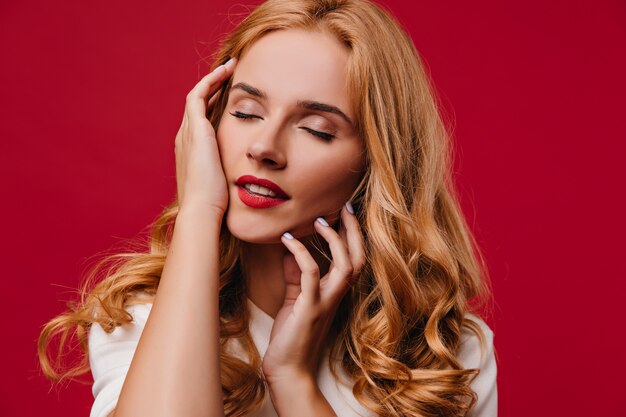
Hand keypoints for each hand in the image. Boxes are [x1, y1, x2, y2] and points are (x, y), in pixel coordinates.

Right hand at [174, 57, 236, 215]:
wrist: (202, 210)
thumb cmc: (216, 205)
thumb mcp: (224, 186)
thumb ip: (232, 177)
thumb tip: (252, 181)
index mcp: (191, 152)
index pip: (201, 121)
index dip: (214, 107)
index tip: (232, 99)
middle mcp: (185, 139)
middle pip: (197, 105)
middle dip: (213, 90)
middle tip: (230, 76)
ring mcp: (188, 133)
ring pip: (197, 96)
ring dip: (213, 80)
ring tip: (230, 68)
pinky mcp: (195, 129)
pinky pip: (199, 95)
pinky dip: (211, 81)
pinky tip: (227, 72)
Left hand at [261, 202, 365, 384]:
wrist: (288, 370)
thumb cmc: (292, 334)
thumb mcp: (296, 297)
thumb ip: (297, 273)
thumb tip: (292, 247)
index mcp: (336, 292)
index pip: (354, 257)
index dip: (353, 234)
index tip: (344, 210)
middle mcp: (337, 295)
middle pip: (359, 257)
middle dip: (353, 230)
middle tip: (344, 205)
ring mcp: (326, 302)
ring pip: (345, 265)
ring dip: (334, 239)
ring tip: (318, 220)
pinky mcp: (310, 308)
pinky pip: (311, 274)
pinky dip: (300, 253)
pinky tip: (287, 239)